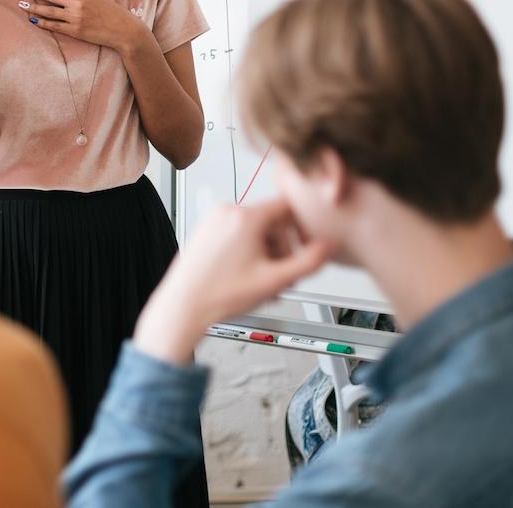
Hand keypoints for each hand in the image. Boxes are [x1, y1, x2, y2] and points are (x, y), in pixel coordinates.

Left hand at [18, 0, 145, 51]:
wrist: (123, 29)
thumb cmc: (110, 12)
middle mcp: (77, 3)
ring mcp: (75, 17)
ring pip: (48, 11)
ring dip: (33, 7)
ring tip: (22, 5)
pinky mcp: (75, 31)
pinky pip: (54, 26)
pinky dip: (42, 23)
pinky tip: (34, 20)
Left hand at [133, 199, 333, 364]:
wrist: (183, 307)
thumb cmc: (219, 295)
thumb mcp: (275, 280)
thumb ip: (309, 261)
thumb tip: (330, 246)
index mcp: (245, 217)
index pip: (289, 205)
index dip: (305, 225)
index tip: (309, 243)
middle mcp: (228, 211)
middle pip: (273, 220)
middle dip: (284, 248)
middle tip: (286, 275)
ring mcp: (214, 220)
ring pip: (256, 229)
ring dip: (268, 253)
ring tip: (265, 281)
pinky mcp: (206, 231)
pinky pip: (237, 233)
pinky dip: (249, 251)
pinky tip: (249, 276)